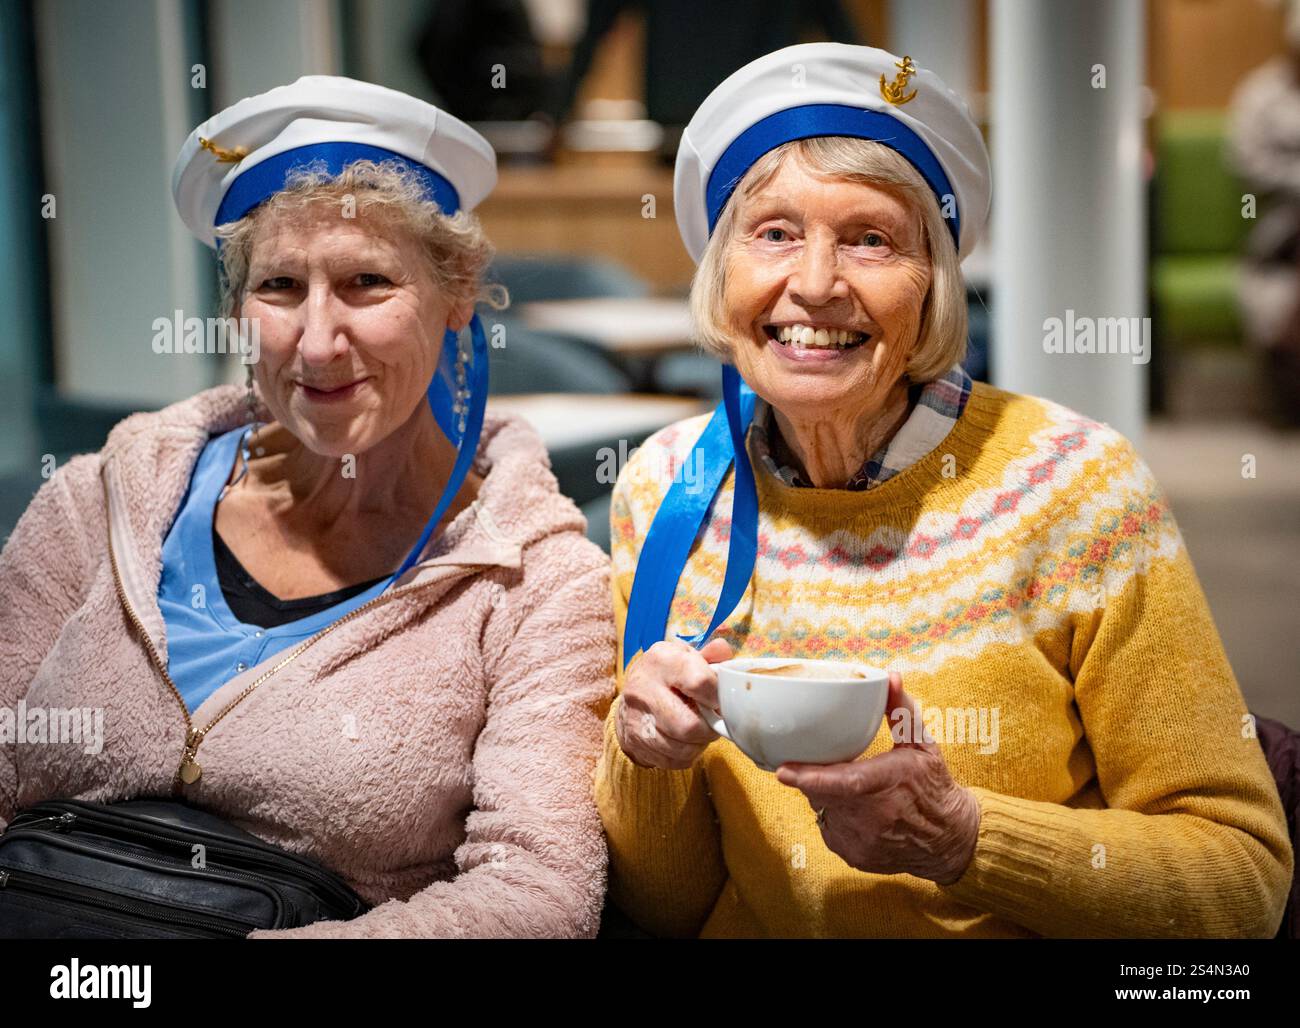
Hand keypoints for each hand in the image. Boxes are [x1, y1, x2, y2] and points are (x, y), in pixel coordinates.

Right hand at [614, 637, 733, 769]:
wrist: (632, 699)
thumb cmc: (668, 675)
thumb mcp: (686, 657)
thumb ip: (710, 655)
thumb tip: (723, 650)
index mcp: (661, 660)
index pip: (699, 683)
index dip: (717, 696)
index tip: (720, 700)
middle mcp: (644, 688)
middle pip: (689, 725)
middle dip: (709, 728)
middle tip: (713, 722)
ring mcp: (636, 718)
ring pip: (683, 747)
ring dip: (700, 743)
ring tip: (700, 730)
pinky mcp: (636, 743)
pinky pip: (675, 761)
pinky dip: (687, 754)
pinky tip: (685, 740)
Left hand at [775, 671, 980, 885]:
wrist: (949, 839)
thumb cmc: (933, 786)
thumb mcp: (923, 744)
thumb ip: (902, 710)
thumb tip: (890, 678)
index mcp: (890, 781)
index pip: (846, 782)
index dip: (811, 777)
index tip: (783, 771)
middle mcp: (875, 815)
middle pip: (823, 792)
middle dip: (817, 776)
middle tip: (831, 765)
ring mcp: (862, 840)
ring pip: (821, 809)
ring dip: (827, 795)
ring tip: (854, 789)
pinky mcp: (854, 855)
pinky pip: (828, 827)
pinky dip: (834, 815)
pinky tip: (856, 810)